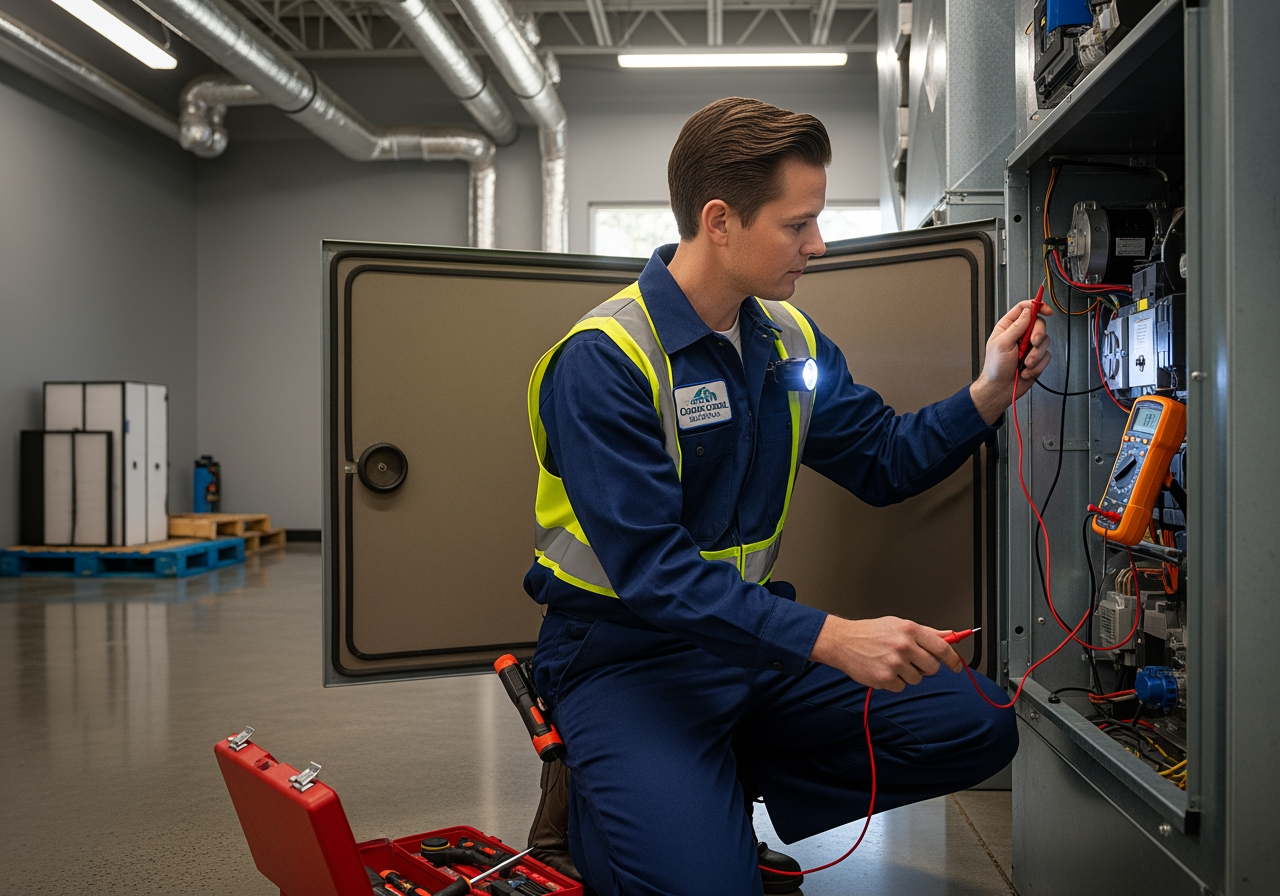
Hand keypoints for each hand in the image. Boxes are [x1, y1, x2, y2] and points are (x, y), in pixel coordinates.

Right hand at [809, 615, 963, 691]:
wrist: (843, 641)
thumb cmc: (870, 632)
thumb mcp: (899, 625)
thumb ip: (926, 632)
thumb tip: (950, 635)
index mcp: (910, 630)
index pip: (942, 647)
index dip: (953, 659)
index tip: (956, 666)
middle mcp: (904, 645)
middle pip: (932, 667)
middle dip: (925, 667)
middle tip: (911, 661)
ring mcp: (894, 663)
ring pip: (917, 679)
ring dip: (907, 674)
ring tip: (891, 663)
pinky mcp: (885, 678)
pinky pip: (901, 687)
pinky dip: (894, 682)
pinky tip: (883, 670)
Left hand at [969, 297, 1052, 423]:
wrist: (1000, 389)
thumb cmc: (995, 367)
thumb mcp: (1003, 343)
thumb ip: (1017, 326)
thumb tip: (1028, 311)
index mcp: (1008, 327)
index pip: (1025, 309)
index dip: (1037, 306)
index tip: (1047, 310)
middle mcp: (1019, 335)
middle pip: (1039, 324)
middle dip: (1038, 334)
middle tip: (1032, 343)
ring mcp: (1029, 347)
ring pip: (1044, 341)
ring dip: (1035, 355)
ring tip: (1024, 363)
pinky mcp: (1036, 359)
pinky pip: (1046, 356)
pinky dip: (1037, 366)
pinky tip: (1026, 370)